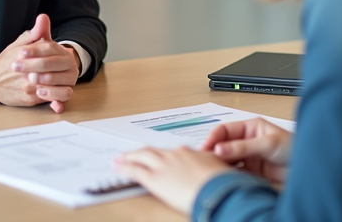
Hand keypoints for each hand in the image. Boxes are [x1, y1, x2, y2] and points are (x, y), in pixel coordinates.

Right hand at [0, 14, 79, 111]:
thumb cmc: (8, 60)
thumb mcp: (20, 43)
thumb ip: (35, 33)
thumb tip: (43, 18)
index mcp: (25, 53)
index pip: (49, 49)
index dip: (57, 51)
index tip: (62, 52)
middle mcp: (26, 71)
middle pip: (52, 68)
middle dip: (60, 67)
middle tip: (65, 67)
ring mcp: (28, 87)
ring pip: (53, 85)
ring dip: (60, 82)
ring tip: (63, 79)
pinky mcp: (29, 100)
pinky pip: (48, 98)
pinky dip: (55, 94)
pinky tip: (57, 89)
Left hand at [115, 146, 232, 214]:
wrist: (218, 189)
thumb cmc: (224, 184)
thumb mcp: (222, 172)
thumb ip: (215, 170)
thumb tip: (223, 173)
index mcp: (192, 153)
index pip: (174, 153)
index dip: (164, 156)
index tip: (161, 158)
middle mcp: (176, 155)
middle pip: (155, 152)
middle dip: (142, 153)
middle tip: (133, 154)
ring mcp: (164, 165)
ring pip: (142, 157)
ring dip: (130, 157)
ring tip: (121, 159)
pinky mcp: (155, 178)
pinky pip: (135, 171)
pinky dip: (125, 168)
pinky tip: (118, 167)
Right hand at [200, 118, 291, 183]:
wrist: (308, 167)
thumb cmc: (294, 148)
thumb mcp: (268, 143)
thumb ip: (243, 146)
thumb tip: (220, 148)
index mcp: (250, 128)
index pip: (225, 130)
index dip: (213, 138)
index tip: (206, 148)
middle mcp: (247, 142)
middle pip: (223, 146)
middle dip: (214, 152)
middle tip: (207, 161)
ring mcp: (248, 158)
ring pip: (227, 160)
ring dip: (220, 165)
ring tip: (215, 170)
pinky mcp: (250, 173)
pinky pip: (234, 173)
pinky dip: (228, 175)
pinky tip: (226, 178)